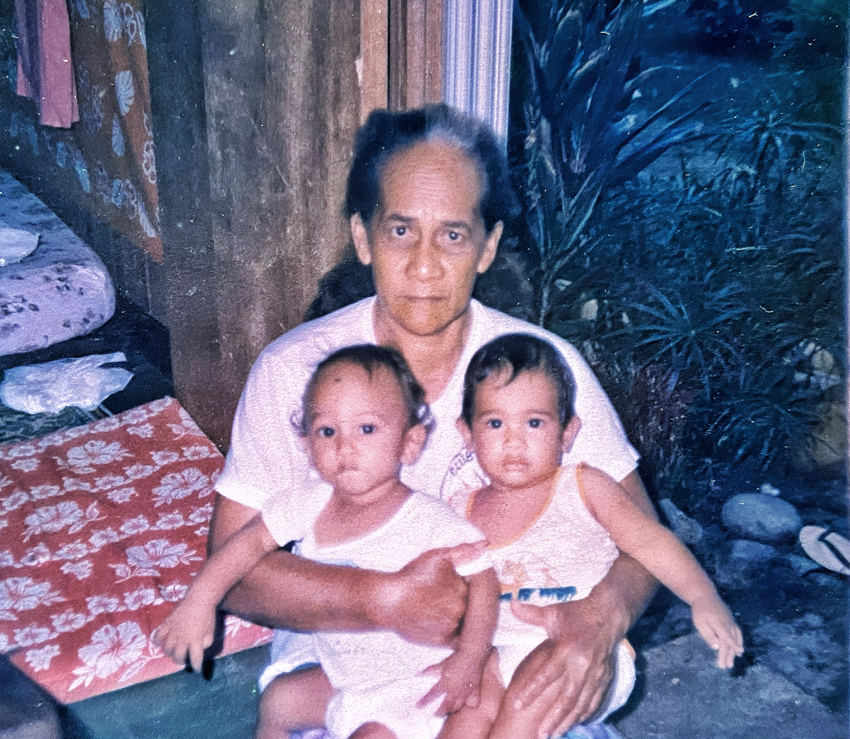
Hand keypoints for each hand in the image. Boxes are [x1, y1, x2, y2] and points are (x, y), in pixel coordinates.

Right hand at [152, 598, 215, 671]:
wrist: (199, 598)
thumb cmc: (208, 615)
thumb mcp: (211, 632)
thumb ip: (206, 643)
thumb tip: (200, 649)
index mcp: (195, 641)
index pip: (195, 660)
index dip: (196, 666)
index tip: (197, 669)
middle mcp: (182, 639)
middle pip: (177, 657)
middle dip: (181, 660)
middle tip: (184, 659)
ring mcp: (172, 632)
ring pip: (166, 649)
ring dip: (170, 653)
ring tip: (174, 652)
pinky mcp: (166, 624)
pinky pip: (157, 637)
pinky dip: (159, 641)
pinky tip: (162, 642)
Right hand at [374, 542, 483, 645]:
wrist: (388, 600)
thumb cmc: (412, 576)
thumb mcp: (438, 556)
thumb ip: (463, 551)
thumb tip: (484, 544)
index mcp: (464, 590)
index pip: (474, 590)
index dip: (463, 586)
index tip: (449, 585)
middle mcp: (461, 610)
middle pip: (467, 606)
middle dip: (458, 601)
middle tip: (439, 597)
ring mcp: (452, 627)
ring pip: (461, 622)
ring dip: (454, 616)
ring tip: (436, 608)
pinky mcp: (441, 641)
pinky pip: (454, 638)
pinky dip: (449, 631)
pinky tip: (437, 621)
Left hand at [418, 647, 489, 714]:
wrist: (472, 654)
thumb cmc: (457, 658)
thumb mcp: (443, 664)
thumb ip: (432, 670)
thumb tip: (421, 673)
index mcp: (444, 683)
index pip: (431, 695)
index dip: (424, 701)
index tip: (418, 706)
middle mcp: (453, 691)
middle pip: (445, 707)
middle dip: (440, 712)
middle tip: (436, 714)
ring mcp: (464, 693)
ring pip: (457, 707)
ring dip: (451, 709)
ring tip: (449, 710)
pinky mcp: (475, 691)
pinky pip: (472, 703)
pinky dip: (469, 704)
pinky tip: (467, 704)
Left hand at [508, 596, 623, 736]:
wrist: (610, 613)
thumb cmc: (577, 613)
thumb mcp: (554, 612)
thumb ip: (531, 613)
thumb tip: (511, 604)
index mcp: (567, 649)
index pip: (546, 675)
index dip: (530, 691)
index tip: (516, 704)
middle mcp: (582, 665)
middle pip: (565, 698)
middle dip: (552, 718)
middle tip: (539, 734)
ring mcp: (596, 674)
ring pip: (581, 704)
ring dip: (567, 721)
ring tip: (554, 734)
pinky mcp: (606, 678)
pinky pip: (596, 702)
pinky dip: (585, 714)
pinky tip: (577, 723)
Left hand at [691, 597, 743, 668]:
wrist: (705, 596)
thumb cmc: (700, 611)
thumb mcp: (700, 624)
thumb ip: (709, 636)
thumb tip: (717, 647)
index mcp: (719, 624)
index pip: (727, 637)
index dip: (733, 645)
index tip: (738, 654)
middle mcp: (728, 623)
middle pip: (730, 641)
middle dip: (728, 654)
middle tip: (725, 666)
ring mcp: (731, 622)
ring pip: (735, 638)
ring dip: (734, 651)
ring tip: (731, 662)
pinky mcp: (732, 621)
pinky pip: (738, 633)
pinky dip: (739, 642)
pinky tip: (738, 650)